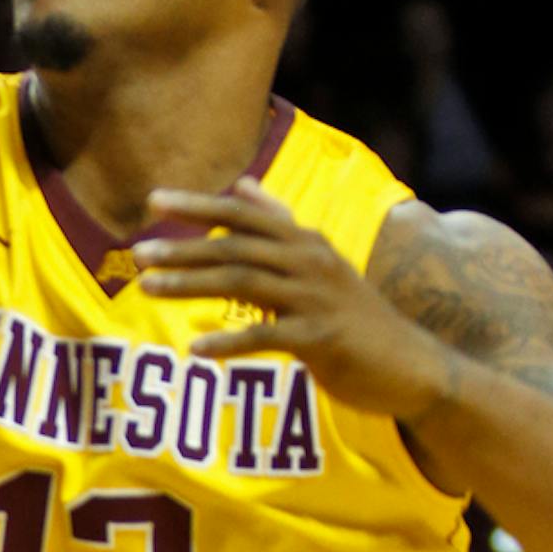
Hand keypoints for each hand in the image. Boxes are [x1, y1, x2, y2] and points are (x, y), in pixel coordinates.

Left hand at [134, 178, 456, 420]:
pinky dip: (229, 342)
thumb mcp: (318, 261)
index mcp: (303, 242)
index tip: (153, 200)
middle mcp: (309, 262)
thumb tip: (243, 185)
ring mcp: (317, 299)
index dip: (198, 205)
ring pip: (243, 284)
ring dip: (192, 286)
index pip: (242, 215)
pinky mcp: (323, 339)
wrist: (415, 366)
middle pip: (236, 248)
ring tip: (148, 289)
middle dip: (183, 249)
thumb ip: (278, 224)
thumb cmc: (355, 314)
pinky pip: (267, 337)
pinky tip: (196, 349)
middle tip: (137, 253)